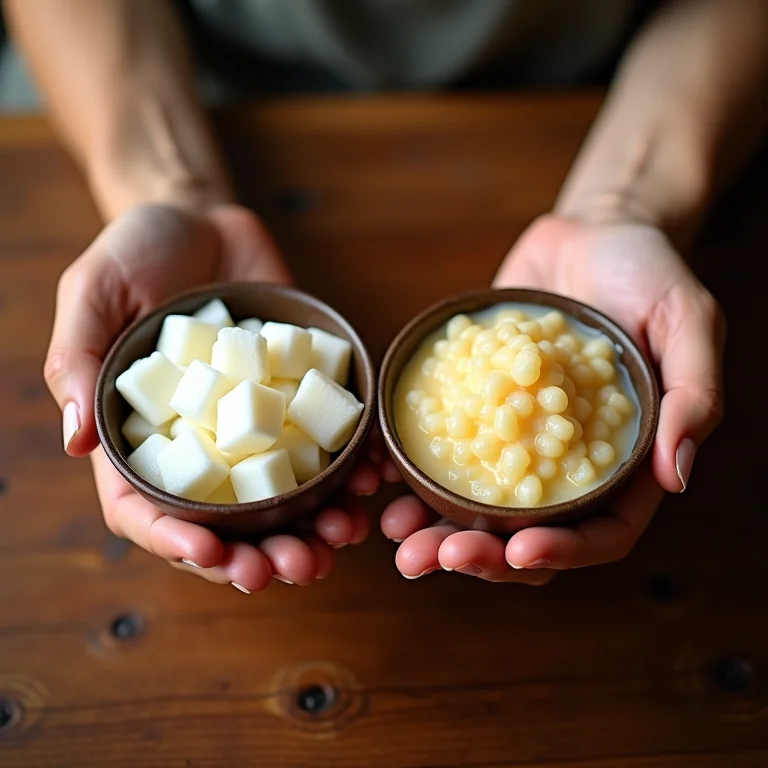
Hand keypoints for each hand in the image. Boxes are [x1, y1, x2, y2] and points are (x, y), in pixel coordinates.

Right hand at [45, 203, 377, 590]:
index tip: (213, 556)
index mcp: (142, 436)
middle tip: (295, 567)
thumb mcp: (93, 295)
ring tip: (341, 539)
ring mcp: (253, 425)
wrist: (202, 219)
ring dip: (312, 528)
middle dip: (258, 554)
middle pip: (223, 521)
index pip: (147, 510)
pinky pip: (324, 444)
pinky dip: (349, 470)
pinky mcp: (296, 397)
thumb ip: (76, 362)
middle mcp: (201, 443)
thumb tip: (76, 443)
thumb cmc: (135, 252)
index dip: (174, 542)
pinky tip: (371, 480)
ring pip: (281, 499)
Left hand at [382, 214, 723, 582]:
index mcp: (623, 463)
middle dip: (481, 555)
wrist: (590, 234)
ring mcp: (517, 438)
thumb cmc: (649, 273)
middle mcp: (566, 462)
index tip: (519, 549)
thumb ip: (691, 395)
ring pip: (477, 505)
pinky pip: (445, 448)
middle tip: (432, 557)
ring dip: (436, 528)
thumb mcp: (687, 321)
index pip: (600, 532)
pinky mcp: (478, 406)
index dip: (564, 552)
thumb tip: (677, 474)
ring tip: (397, 535)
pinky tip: (381, 476)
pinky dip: (412, 470)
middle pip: (527, 533)